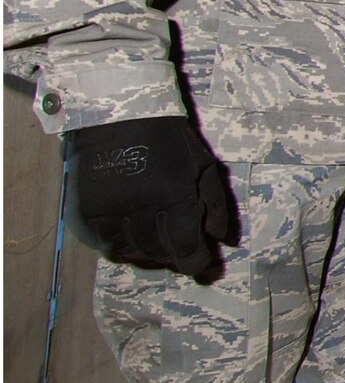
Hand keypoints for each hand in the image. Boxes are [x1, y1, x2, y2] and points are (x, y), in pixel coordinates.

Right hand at [65, 117, 235, 279]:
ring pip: (128, 253)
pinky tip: (134, 235)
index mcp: (171, 194)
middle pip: (157, 253)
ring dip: (147, 255)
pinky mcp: (83, 211)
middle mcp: (136, 207)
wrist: (118, 115)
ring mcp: (106, 210)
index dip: (195, 263)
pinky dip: (121, 246)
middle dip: (174, 258)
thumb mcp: (204, 165)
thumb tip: (223, 241)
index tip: (203, 266)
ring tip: (159, 244)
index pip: (184, 246)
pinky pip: (103, 244)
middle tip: (182, 254)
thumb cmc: (169, 139)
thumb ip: (216, 205)